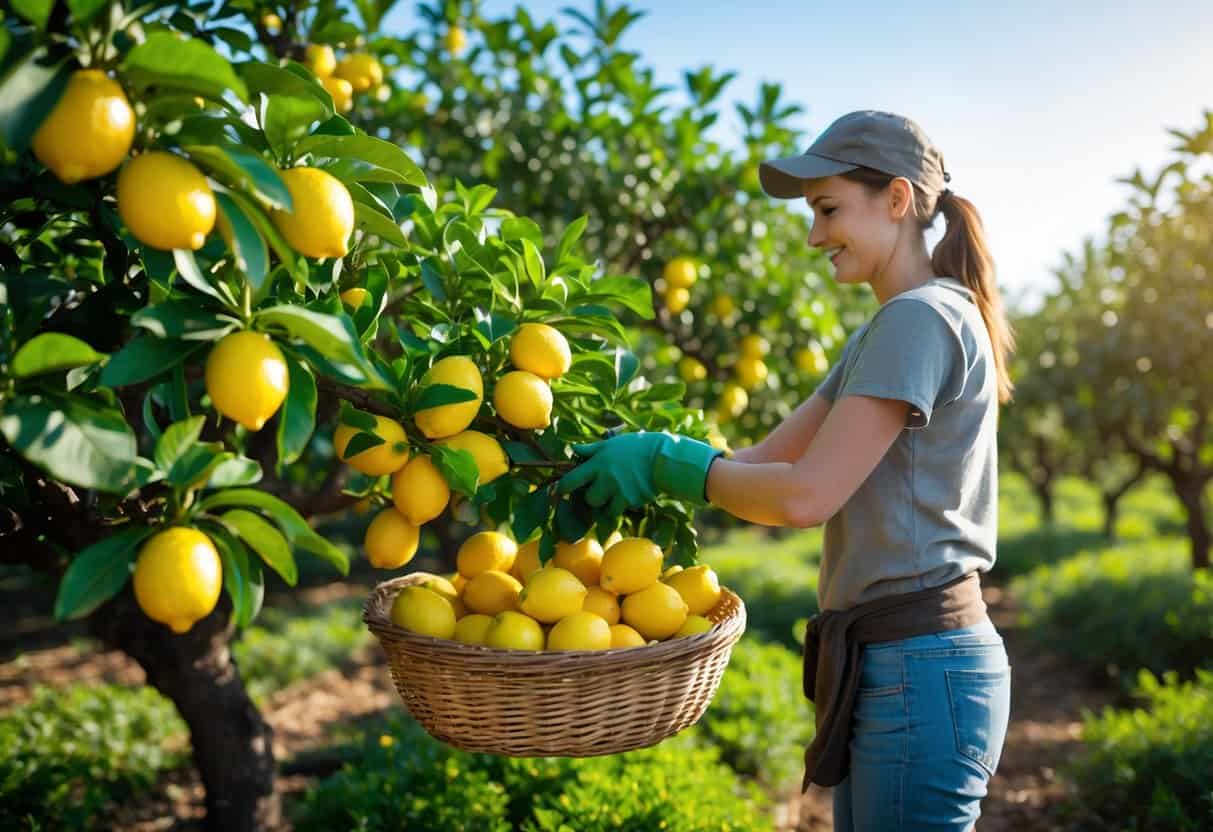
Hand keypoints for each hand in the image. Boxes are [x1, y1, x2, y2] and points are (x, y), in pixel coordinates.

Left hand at [556, 431, 722, 513]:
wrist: (662, 457)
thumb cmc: (636, 447)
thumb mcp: (612, 444)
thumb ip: (591, 450)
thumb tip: (573, 449)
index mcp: (598, 463)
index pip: (570, 480)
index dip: (562, 488)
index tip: (558, 492)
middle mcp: (605, 479)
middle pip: (587, 499)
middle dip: (591, 498)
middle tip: (599, 491)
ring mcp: (618, 491)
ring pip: (602, 508)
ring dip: (605, 505)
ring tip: (615, 494)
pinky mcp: (631, 501)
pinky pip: (618, 511)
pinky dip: (619, 507)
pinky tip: (628, 496)